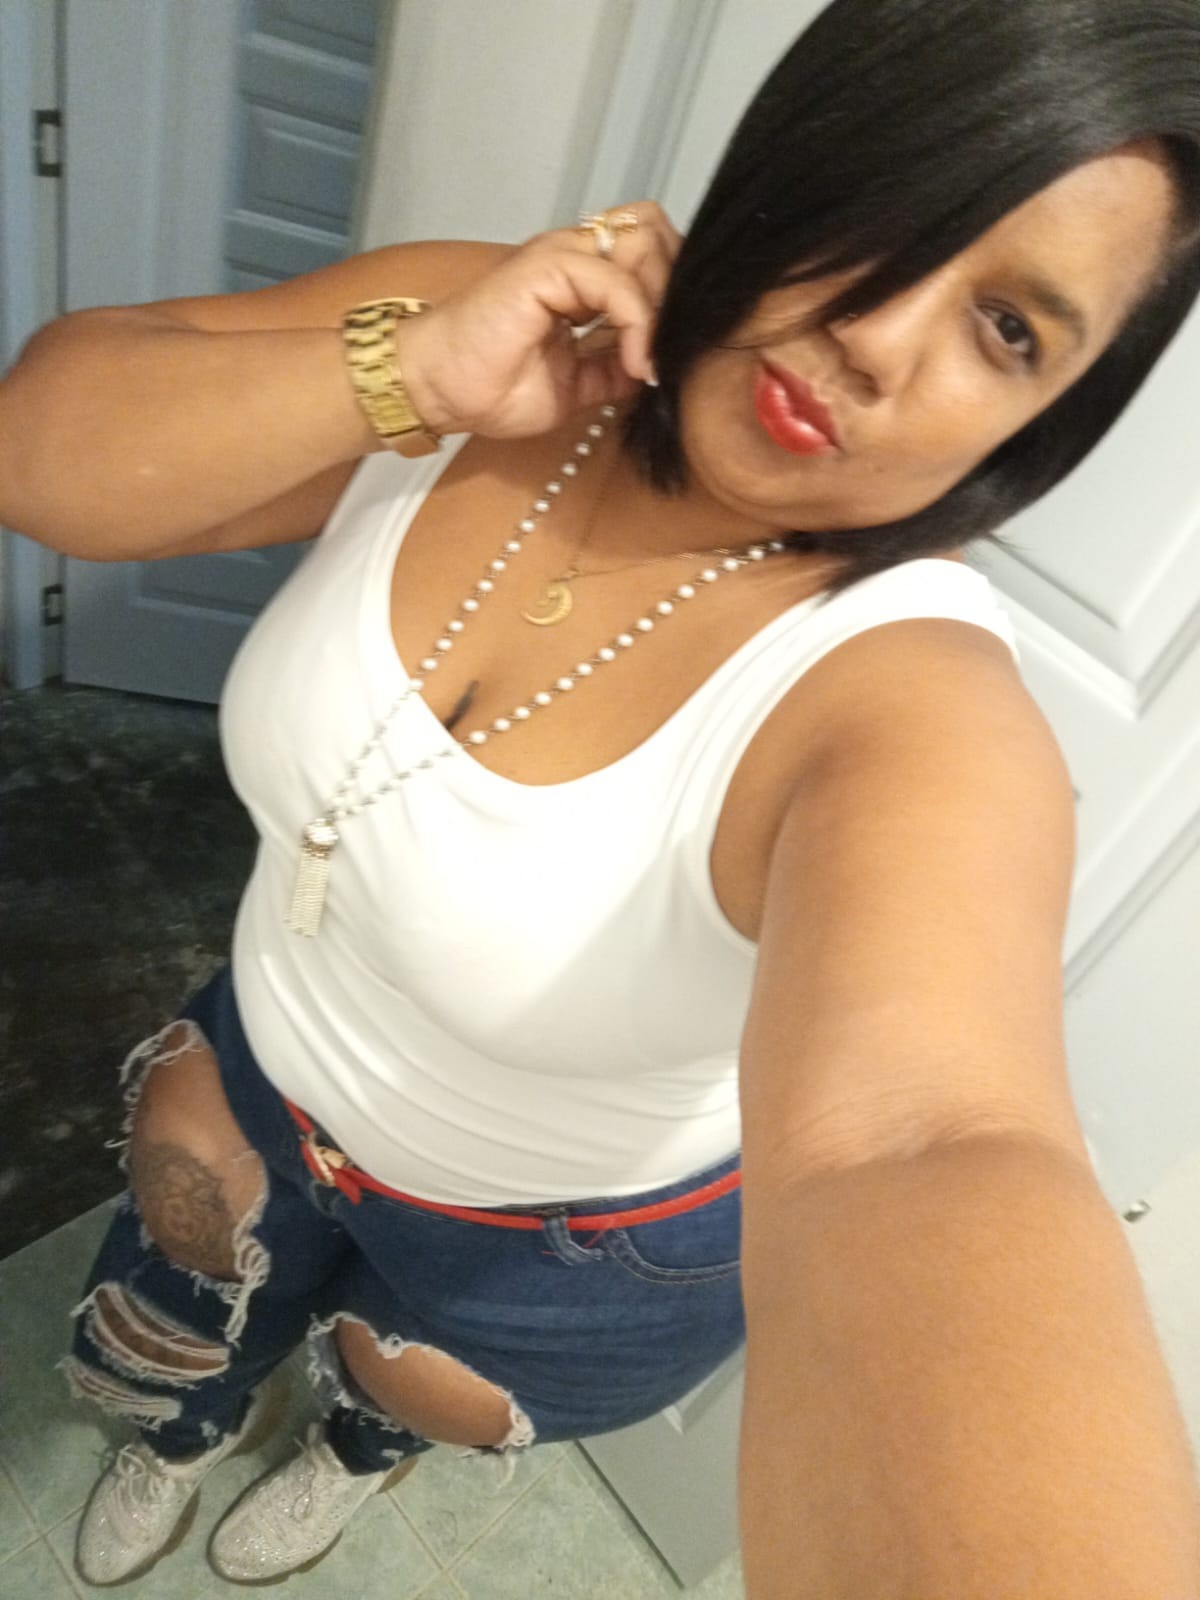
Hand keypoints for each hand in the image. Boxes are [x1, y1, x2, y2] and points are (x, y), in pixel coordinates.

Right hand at [393, 201, 682, 438]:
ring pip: (644, 242)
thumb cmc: (491, 387)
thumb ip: (613, 369)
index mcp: (580, 276)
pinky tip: (636, 365)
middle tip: (666, 344)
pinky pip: (616, 281)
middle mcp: (574, 254)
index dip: (673, 290)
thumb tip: (652, 370)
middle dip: (675, 286)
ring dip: (661, 304)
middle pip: (655, 230)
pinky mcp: (546, 266)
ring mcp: (560, 254)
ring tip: (650, 357)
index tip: (670, 349)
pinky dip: (639, 324)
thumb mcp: (576, 386)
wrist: (440, 392)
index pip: (650, 250)